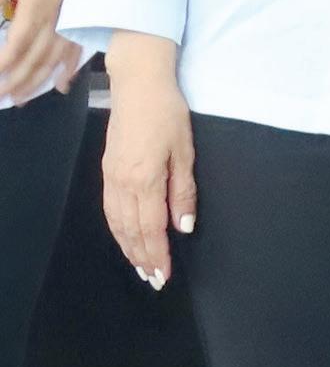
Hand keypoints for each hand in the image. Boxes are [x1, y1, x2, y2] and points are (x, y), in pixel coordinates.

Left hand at [0, 0, 87, 98]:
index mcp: (36, 7)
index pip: (15, 46)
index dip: (2, 65)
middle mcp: (55, 21)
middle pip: (34, 60)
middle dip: (15, 82)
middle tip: (0, 97)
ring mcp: (72, 22)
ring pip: (53, 61)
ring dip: (36, 82)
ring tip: (21, 99)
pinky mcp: (82, 18)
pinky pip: (76, 51)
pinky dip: (67, 70)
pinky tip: (61, 85)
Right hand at [97, 36, 195, 287]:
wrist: (138, 86)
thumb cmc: (168, 114)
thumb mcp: (186, 151)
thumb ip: (184, 191)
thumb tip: (184, 226)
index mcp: (145, 179)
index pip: (151, 227)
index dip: (157, 254)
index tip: (164, 275)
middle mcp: (122, 183)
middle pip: (131, 230)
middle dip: (142, 257)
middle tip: (154, 280)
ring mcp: (111, 177)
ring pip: (116, 223)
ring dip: (128, 247)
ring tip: (140, 266)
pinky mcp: (107, 171)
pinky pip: (110, 209)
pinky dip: (118, 229)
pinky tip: (125, 238)